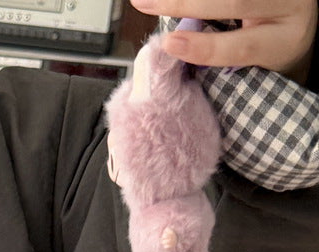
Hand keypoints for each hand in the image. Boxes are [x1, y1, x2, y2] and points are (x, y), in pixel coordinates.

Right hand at [130, 0, 317, 76]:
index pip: (244, 44)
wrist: (296, 12)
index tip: (169, 44)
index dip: (205, 46)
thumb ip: (224, 52)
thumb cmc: (272, 41)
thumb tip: (175, 45)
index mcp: (286, 37)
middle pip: (233, 1)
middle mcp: (288, 1)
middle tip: (143, 2)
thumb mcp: (256, 56)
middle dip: (184, 3)